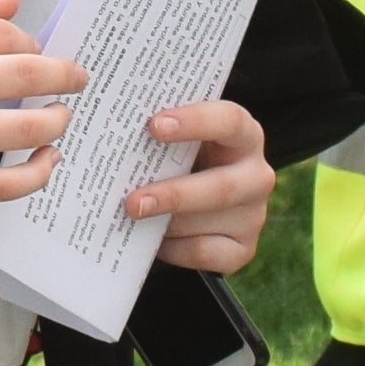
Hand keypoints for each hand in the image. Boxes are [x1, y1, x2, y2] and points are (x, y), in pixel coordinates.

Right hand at [0, 0, 80, 211]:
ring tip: (61, 120)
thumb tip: (12, 5)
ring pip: (23, 129)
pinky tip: (44, 163)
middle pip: (26, 76)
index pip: (4, 36)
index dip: (34, 45)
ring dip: (56, 123)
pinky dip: (36, 174)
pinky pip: (0, 184)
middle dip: (65, 78)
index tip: (40, 55)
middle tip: (78, 80)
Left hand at [130, 95, 274, 272]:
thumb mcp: (177, 138)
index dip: (195, 122)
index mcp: (244, 134)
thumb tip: (108, 113)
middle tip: (133, 202)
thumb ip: (156, 127)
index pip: (230, 121)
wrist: (193, 200)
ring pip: (208, 223)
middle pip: (223, 187)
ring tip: (132, 217)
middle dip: (174, 195)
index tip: (154, 126)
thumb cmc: (180, 158)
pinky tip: (155, 238)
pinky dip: (174, 248)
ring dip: (165, 222)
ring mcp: (253, 215)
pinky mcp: (243, 249)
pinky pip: (204, 253)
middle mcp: (256, 175)